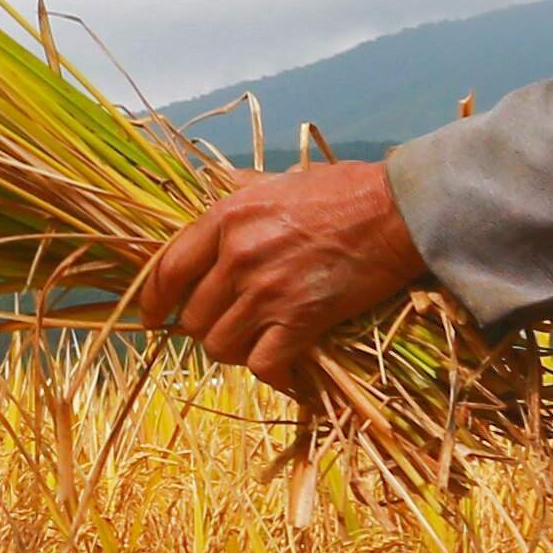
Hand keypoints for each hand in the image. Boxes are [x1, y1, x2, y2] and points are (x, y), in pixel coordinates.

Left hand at [123, 158, 429, 392]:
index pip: (167, 270)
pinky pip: (264, 364)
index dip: (153, 300)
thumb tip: (221, 183)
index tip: (152, 318)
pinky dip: (272, 373)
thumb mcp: (281, 179)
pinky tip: (286, 369)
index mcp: (226, 219)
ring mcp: (266, 291)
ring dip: (235, 350)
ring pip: (220, 345)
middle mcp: (237, 256)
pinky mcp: (300, 319)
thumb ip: (244, 187)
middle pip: (192, 316)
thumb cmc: (346, 191)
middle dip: (205, 327)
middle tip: (227, 326)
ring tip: (256, 343)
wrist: (400, 211)